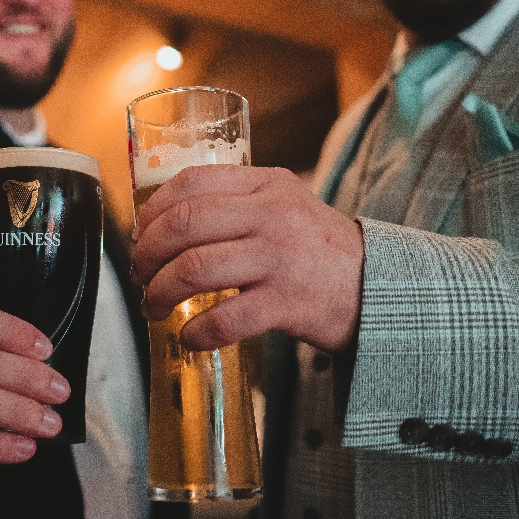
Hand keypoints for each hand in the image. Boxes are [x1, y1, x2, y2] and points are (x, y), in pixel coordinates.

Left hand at [131, 165, 363, 353]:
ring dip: (161, 292)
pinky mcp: (288, 304)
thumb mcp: (284, 204)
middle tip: (139, 274)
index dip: (153, 210)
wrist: (379, 288)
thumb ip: (236, 202)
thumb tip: (163, 222)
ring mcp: (280, 259)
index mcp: (266, 184)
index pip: (192, 182)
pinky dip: (196, 332)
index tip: (139, 234)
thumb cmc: (318, 250)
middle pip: (184, 224)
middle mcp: (272, 215)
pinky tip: (188, 336)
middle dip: (148, 253)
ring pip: (195, 269)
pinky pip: (225, 319)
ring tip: (154, 306)